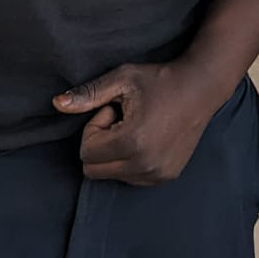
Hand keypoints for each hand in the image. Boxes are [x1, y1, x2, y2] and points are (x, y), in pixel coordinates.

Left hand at [53, 60, 221, 184]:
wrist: (201, 87)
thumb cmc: (159, 79)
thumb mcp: (122, 79)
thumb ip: (88, 94)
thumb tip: (56, 105)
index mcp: (131, 142)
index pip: (86, 152)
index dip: (94, 128)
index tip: (112, 109)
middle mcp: (145, 165)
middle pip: (94, 170)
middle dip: (101, 144)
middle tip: (121, 120)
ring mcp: (158, 174)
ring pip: (112, 175)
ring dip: (116, 153)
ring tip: (136, 127)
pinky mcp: (166, 177)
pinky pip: (131, 178)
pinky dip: (130, 161)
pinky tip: (147, 137)